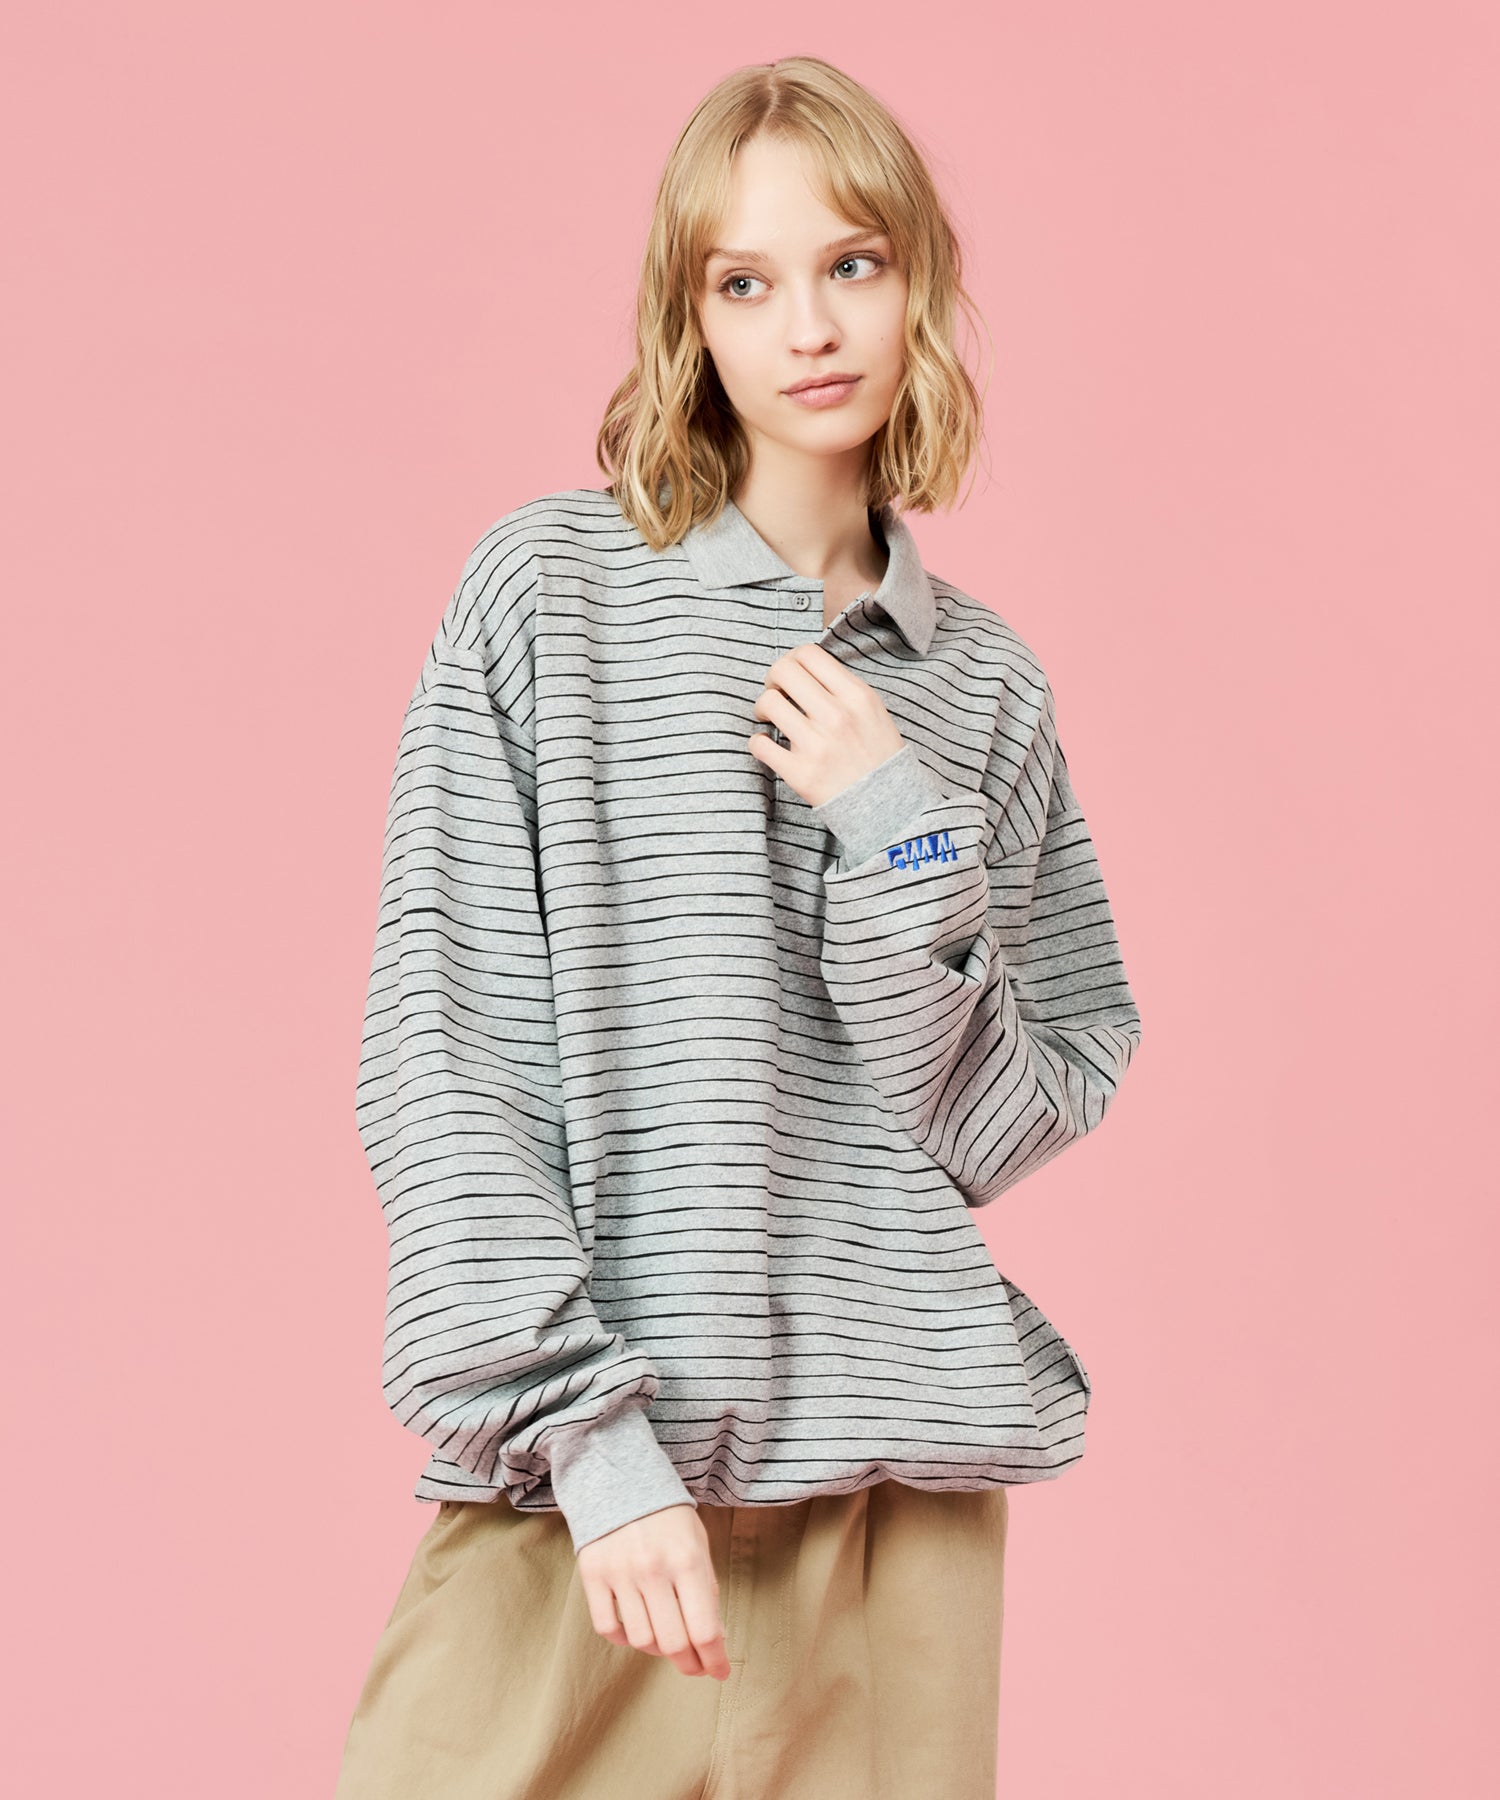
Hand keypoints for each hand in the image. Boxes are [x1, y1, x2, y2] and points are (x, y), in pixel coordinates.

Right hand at [576, 1503, 730, 1679]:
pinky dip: (623, 1639)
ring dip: (658, 1649)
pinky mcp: (592, 1575)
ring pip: (641, 1640)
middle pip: (673, 1643)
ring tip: (667, 1639)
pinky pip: (607, 1628)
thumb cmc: (666, 1513)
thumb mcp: (697, 1541)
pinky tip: (635, 1629)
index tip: (719, 1671)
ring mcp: (620, 1573)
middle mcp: (653, 1569)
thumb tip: (714, 1638)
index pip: (704, 1629)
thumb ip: (706, 1587)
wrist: (618, 1474)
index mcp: (686, 1559)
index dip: (714, 1659)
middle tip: (695, 1665)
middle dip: (689, 1663)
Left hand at [747, 643, 904, 807]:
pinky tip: (768, 745)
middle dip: (772, 679)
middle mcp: (836, 716)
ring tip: (770, 719)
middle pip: (783, 671)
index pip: (808, 654)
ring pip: (767, 703)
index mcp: (856, 696)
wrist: (890, 806)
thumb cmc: (878, 756)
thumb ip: (842, 687)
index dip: (791, 659)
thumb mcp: (873, 711)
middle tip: (775, 693)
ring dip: (762, 708)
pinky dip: (757, 743)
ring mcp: (817, 745)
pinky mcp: (800, 774)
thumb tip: (804, 670)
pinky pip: (759, 745)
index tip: (790, 675)